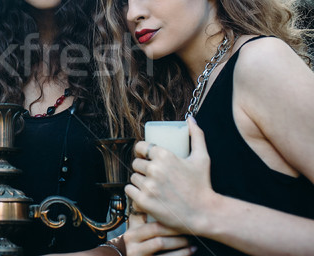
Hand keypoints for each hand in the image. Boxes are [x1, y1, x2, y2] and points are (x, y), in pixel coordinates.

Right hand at [124, 212, 195, 255]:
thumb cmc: (137, 245)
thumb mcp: (135, 231)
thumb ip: (141, 217)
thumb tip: (155, 197)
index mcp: (132, 230)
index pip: (146, 217)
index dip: (164, 214)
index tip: (179, 211)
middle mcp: (132, 241)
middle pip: (155, 229)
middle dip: (174, 226)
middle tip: (187, 225)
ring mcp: (138, 253)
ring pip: (160, 243)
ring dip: (179, 240)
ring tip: (190, 239)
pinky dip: (182, 254)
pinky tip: (191, 250)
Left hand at [125, 118, 214, 233]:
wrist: (204, 213)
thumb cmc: (202, 185)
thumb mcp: (202, 158)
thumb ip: (197, 136)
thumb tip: (191, 119)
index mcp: (165, 155)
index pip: (141, 147)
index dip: (142, 152)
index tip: (146, 157)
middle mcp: (154, 169)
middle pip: (136, 163)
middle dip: (142, 168)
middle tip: (152, 175)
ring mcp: (148, 186)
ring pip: (133, 177)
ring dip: (139, 181)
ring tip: (151, 185)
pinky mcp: (143, 201)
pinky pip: (129, 191)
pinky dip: (134, 193)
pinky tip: (144, 194)